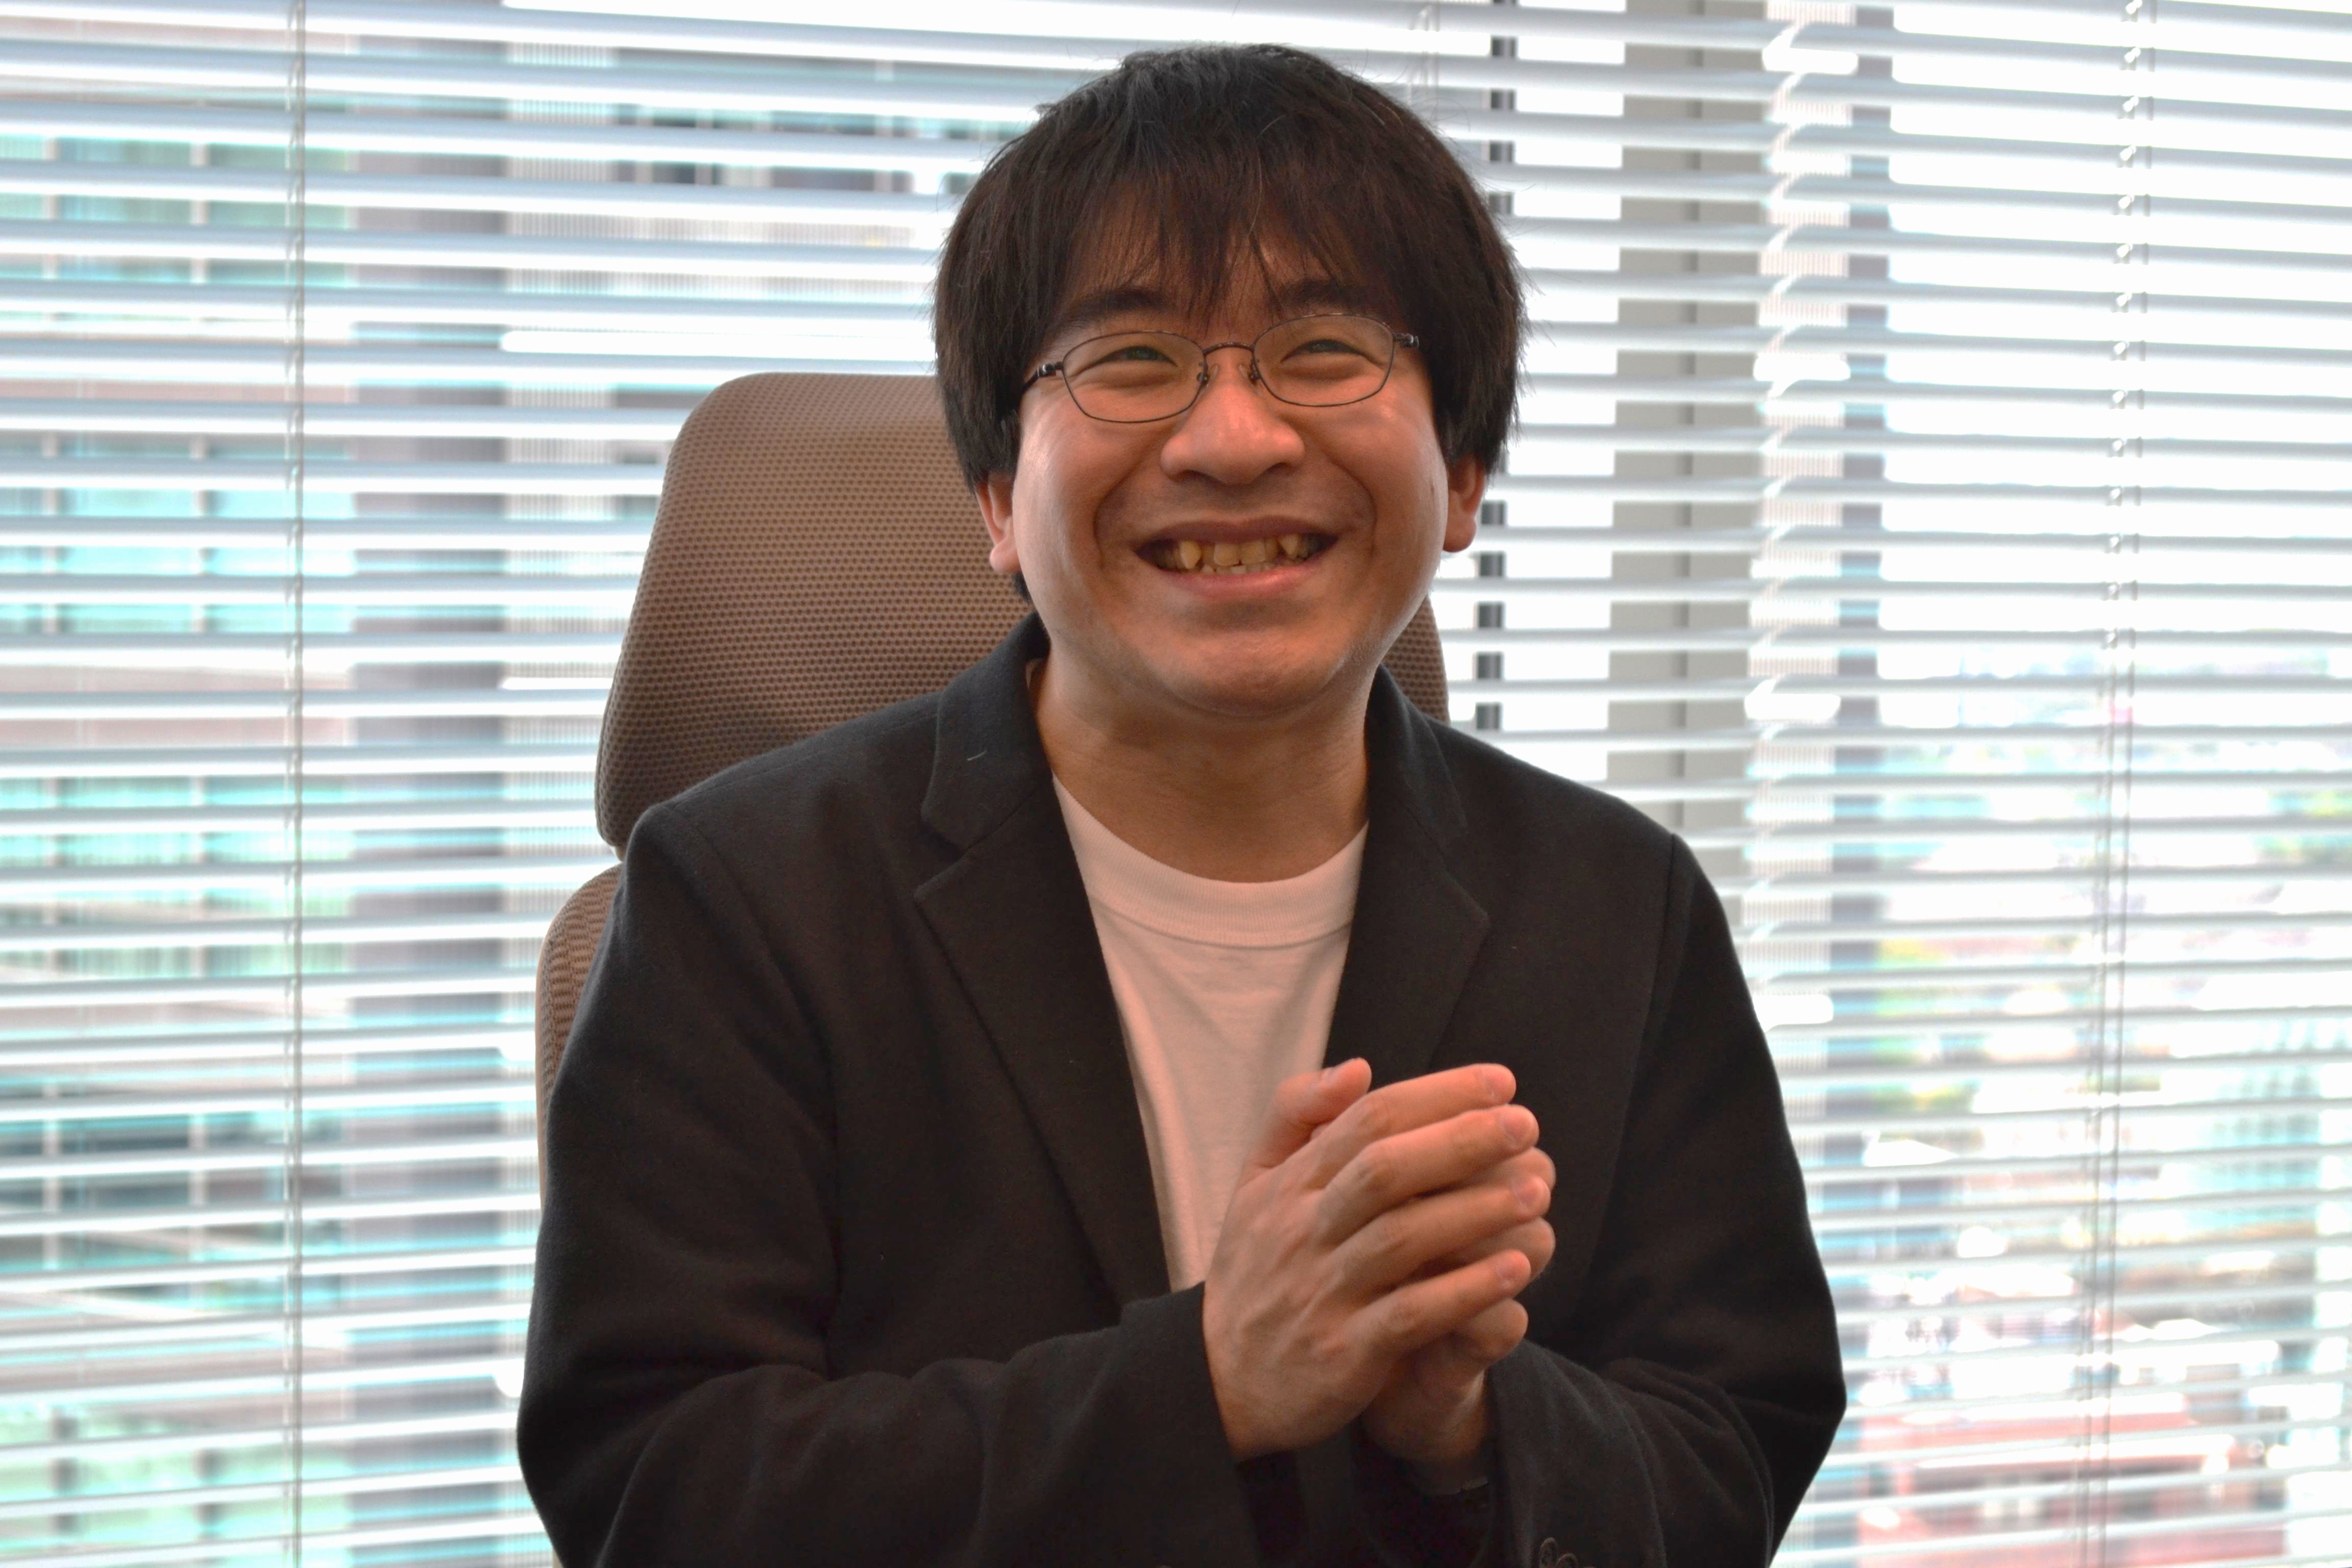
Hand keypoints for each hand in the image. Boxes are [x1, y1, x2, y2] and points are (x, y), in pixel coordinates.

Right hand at [1199, 1059, 1547, 1460]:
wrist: (1221, 1382)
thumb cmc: (1255, 1270)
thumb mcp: (1253, 1183)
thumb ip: (1295, 1115)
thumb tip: (1357, 1067)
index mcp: (1289, 1185)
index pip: (1366, 1121)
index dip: (1436, 1096)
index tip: (1500, 1083)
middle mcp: (1303, 1231)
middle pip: (1385, 1170)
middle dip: (1461, 1141)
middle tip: (1526, 1124)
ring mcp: (1322, 1293)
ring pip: (1402, 1239)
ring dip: (1475, 1211)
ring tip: (1537, 1191)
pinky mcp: (1343, 1353)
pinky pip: (1409, 1315)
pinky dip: (1464, 1290)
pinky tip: (1515, 1268)